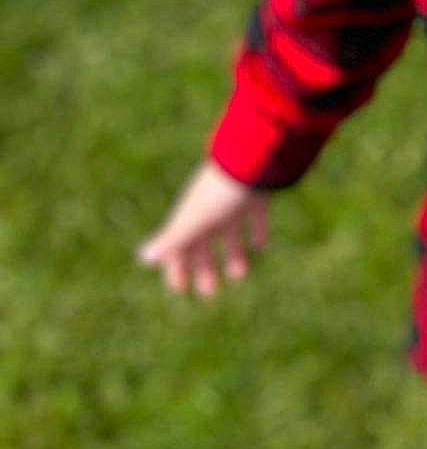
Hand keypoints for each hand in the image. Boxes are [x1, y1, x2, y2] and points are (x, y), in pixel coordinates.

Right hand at [136, 159, 267, 295]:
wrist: (251, 156)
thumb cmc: (219, 191)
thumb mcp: (195, 218)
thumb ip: (173, 238)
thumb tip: (143, 257)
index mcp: (191, 214)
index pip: (177, 244)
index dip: (176, 266)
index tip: (180, 289)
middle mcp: (209, 207)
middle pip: (202, 240)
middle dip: (203, 266)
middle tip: (209, 292)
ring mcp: (232, 198)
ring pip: (228, 230)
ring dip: (232, 252)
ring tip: (240, 275)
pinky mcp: (255, 191)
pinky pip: (253, 213)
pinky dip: (255, 229)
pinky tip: (260, 244)